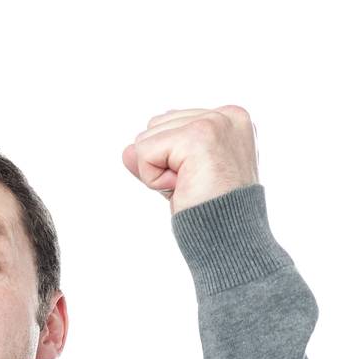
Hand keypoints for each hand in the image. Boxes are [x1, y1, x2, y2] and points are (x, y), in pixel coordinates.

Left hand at [121, 106, 259, 213]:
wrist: (231, 243)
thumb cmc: (212, 216)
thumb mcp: (181, 180)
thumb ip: (155, 160)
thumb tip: (127, 151)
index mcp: (228, 120)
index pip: (170, 124)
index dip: (171, 161)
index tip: (199, 181)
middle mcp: (225, 116)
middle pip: (155, 126)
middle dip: (163, 164)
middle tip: (194, 186)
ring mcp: (214, 123)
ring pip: (146, 139)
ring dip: (159, 174)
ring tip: (191, 187)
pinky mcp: (199, 136)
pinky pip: (145, 152)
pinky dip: (155, 179)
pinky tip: (184, 188)